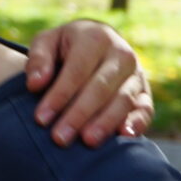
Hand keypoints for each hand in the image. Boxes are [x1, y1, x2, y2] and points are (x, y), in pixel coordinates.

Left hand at [26, 20, 153, 145]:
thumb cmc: (63, 47)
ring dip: (105, 122)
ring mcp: (136, 74)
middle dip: (79, 114)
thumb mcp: (46, 43)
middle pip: (100, 88)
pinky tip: (123, 136)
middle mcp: (121, 54)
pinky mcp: (144, 93)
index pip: (77, 71)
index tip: (41, 119)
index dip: (59, 96)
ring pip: (123, 100)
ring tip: (87, 142)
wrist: (95, 45)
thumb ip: (39, 59)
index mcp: (96, 38)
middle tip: (60, 138)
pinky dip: (137, 122)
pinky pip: (145, 109)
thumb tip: (35, 83)